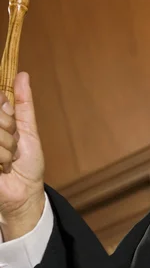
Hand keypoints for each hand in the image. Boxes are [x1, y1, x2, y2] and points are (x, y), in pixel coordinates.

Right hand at [0, 72, 44, 239]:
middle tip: (13, 148)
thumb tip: (22, 75)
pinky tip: (1, 167)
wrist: (24, 192)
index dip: (6, 113)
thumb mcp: (28, 129)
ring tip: (7, 160)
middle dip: (9, 132)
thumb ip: (23, 104)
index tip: (12, 125)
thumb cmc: (27, 163)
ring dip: (6, 148)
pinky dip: (1, 158)